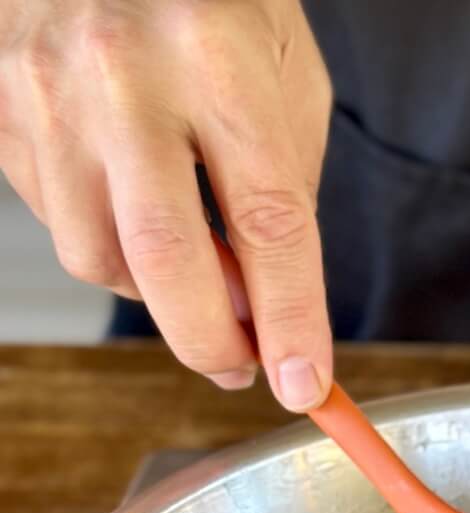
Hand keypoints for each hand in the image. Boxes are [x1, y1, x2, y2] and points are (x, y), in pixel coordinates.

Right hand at [0, 0, 332, 408]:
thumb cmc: (210, 0)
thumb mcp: (283, 75)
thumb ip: (279, 193)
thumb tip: (262, 311)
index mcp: (215, 54)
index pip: (266, 223)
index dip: (289, 321)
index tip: (306, 384)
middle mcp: (121, 71)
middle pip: (164, 260)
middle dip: (209, 341)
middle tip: (241, 367)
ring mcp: (46, 87)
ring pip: (100, 257)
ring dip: (155, 290)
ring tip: (190, 259)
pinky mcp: (0, 105)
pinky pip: (59, 222)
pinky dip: (107, 240)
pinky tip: (130, 200)